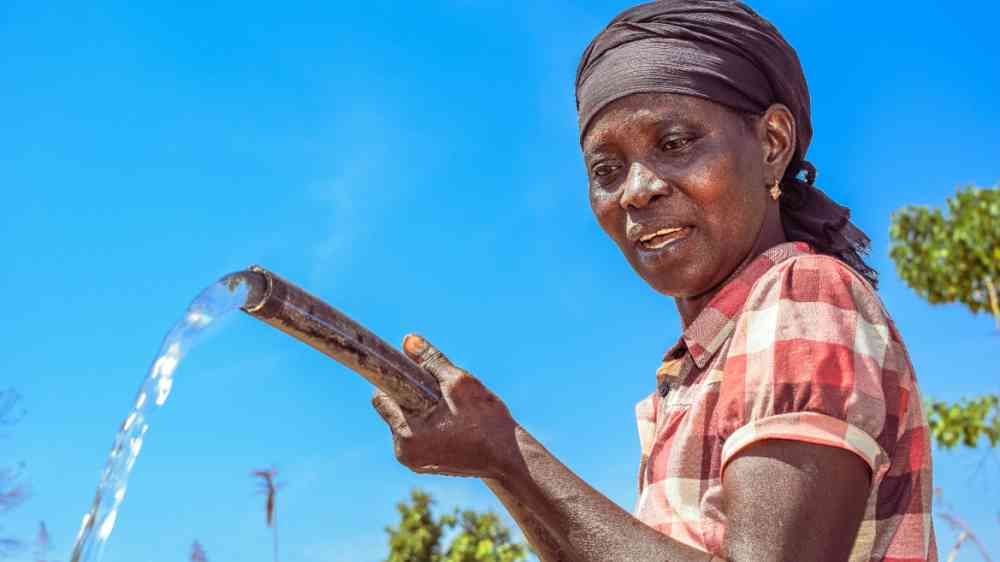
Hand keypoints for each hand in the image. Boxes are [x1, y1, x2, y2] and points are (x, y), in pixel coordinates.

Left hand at [371, 334, 518, 478]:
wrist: (508, 456)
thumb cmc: (485, 420)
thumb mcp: (459, 383)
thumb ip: (431, 360)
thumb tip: (408, 340)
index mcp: (408, 435)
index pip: (382, 398)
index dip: (396, 381)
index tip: (414, 375)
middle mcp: (405, 453)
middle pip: (394, 410)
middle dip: (412, 397)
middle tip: (440, 394)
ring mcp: (414, 462)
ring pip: (406, 423)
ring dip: (422, 411)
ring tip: (451, 412)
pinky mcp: (425, 466)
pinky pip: (418, 436)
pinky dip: (430, 426)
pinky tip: (452, 425)